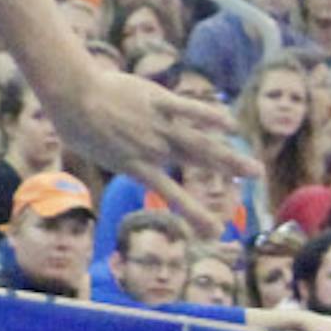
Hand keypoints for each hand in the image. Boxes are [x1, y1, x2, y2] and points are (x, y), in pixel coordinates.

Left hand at [42, 70, 259, 237]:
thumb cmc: (77, 123)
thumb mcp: (98, 148)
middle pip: (199, 161)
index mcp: (138, 167)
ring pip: (201, 143)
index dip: (195, 214)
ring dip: (230, 156)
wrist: (73, 98)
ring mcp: (158, 127)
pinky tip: (230, 125)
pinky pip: (189, 110)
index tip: (214, 232)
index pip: (172, 195)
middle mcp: (154, 150)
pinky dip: (209, 117)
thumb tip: (129, 154)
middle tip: (257, 178)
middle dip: (228, 171)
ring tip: (254, 169)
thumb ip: (121, 152)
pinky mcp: (158, 102)